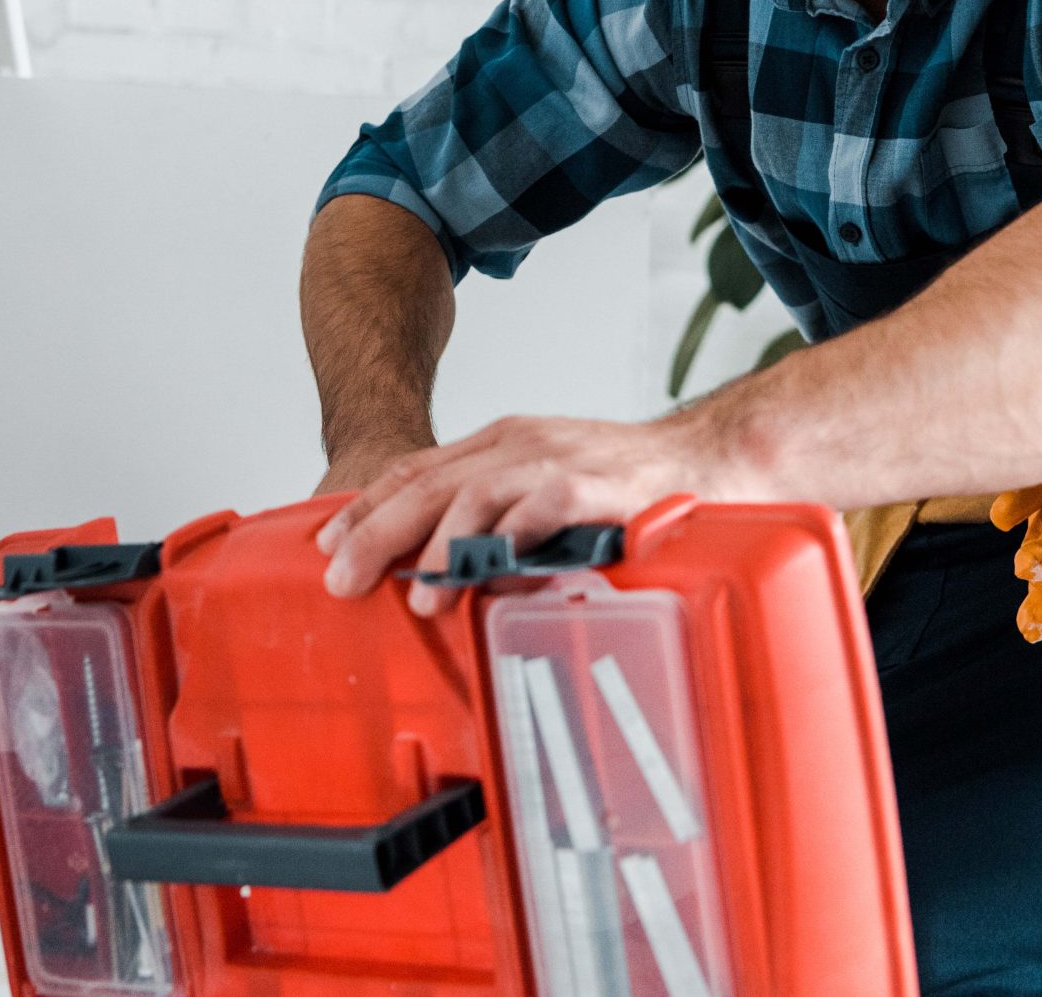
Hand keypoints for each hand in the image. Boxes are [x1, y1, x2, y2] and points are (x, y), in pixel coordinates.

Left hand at [314, 411, 755, 616]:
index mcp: (503, 444)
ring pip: (475, 495)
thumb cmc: (632, 485)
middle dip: (376, 533)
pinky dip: (509, 538)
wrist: (716, 458)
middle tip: (341, 579)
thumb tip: (443, 569)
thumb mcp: (548, 488)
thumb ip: (500, 515)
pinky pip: (542, 505)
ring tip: (417, 598)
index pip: (416, 471)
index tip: (325, 544)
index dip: (366, 507)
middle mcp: (521, 444)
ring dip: (437, 548)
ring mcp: (557, 460)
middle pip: (429, 484)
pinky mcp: (597, 484)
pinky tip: (487, 571)